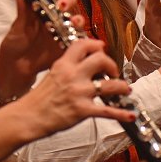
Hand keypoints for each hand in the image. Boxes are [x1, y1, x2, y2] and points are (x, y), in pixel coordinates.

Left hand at [0, 0, 85, 100]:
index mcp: (39, 9)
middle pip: (66, 2)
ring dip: (76, 16)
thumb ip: (21, 12)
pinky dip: (80, 34)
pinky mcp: (66, 45)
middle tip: (61, 4)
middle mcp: (52, 17)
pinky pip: (77, 37)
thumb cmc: (14, 47)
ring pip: (74, 18)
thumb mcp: (16, 29)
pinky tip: (77, 34)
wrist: (16, 70)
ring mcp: (61, 31)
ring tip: (72, 20)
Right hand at [18, 38, 134, 134]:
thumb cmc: (40, 98)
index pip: (83, 45)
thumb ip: (68, 66)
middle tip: (113, 72)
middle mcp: (73, 75)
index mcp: (64, 64)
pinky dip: (122, 114)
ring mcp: (79, 93)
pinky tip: (131, 115)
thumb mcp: (52, 74)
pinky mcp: (82, 110)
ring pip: (110, 85)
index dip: (96, 45)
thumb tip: (85, 62)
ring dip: (122, 86)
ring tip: (125, 89)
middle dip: (112, 65)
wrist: (30, 116)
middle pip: (101, 60)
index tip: (102, 48)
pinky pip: (107, 111)